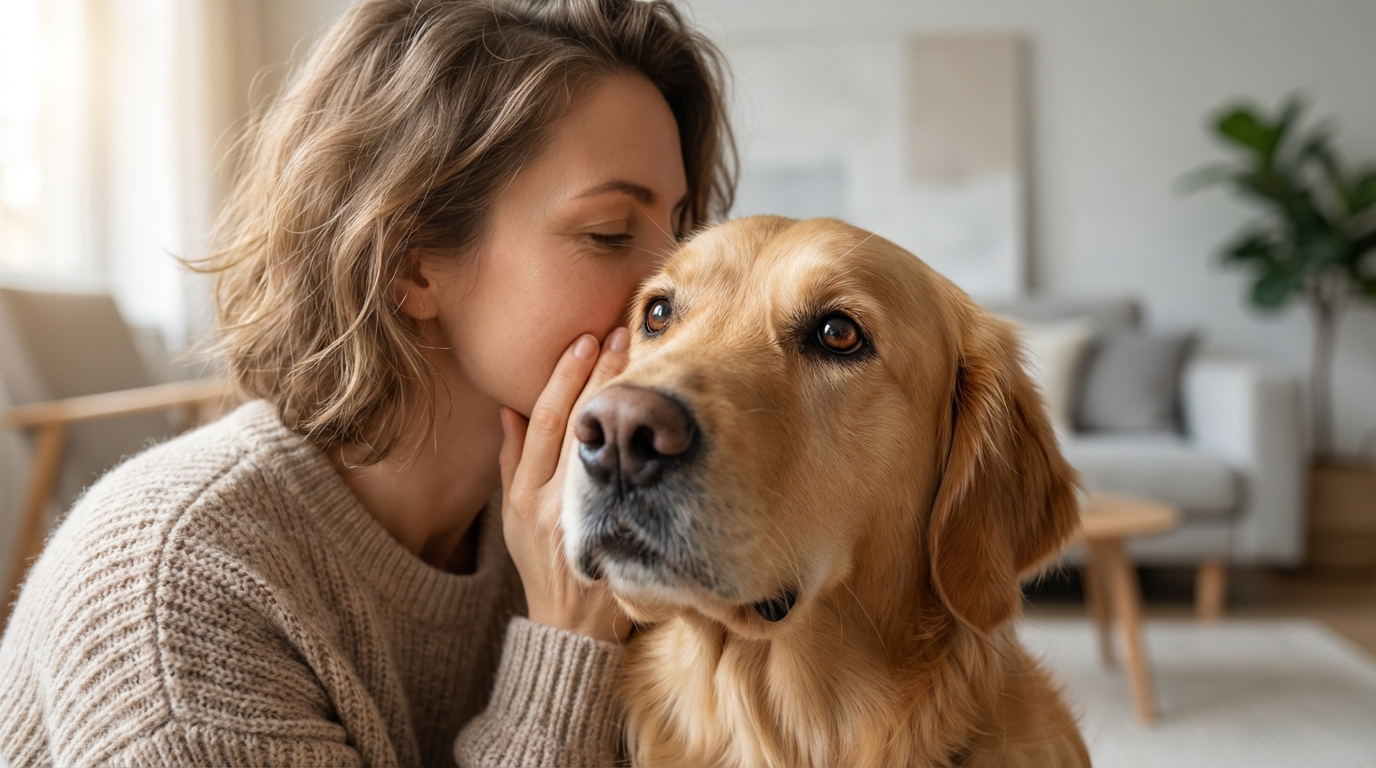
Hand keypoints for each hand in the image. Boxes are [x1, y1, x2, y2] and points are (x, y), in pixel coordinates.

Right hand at [498, 328, 632, 643]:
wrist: (569, 623)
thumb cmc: (542, 561)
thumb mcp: (513, 514)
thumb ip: (512, 459)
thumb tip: (509, 407)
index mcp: (524, 493)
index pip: (544, 421)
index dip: (562, 378)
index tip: (582, 342)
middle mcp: (552, 502)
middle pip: (578, 425)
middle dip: (598, 376)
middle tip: (620, 333)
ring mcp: (588, 517)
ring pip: (606, 446)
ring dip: (622, 399)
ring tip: (639, 358)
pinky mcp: (616, 533)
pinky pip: (629, 481)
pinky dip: (640, 444)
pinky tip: (654, 415)